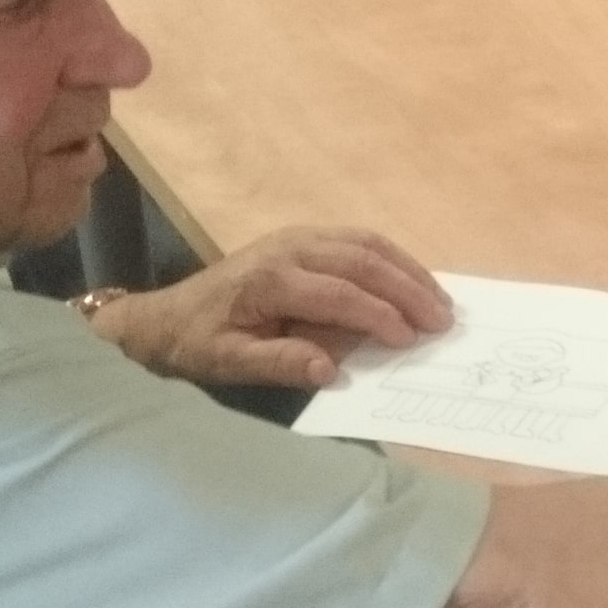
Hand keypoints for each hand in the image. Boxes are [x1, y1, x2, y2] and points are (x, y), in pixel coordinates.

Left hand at [89, 227, 455, 389]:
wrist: (164, 317)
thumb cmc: (197, 345)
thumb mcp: (227, 363)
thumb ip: (279, 364)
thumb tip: (333, 370)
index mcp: (270, 280)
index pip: (339, 294)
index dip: (380, 316)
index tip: (411, 340)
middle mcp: (288, 248)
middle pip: (362, 261)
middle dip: (408, 290)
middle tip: (442, 320)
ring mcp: (296, 238)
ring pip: (366, 244)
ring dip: (407, 270)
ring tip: (439, 299)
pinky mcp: (301, 239)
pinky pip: (357, 240)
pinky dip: (391, 258)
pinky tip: (411, 278)